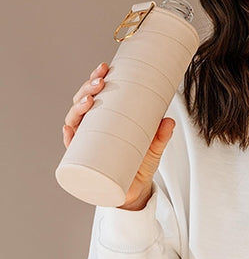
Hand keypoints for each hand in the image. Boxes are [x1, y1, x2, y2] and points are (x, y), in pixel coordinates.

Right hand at [62, 62, 174, 210]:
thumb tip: (169, 121)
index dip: (96, 78)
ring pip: (75, 121)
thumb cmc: (141, 163)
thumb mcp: (155, 148)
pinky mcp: (86, 161)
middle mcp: (93, 128)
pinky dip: (69, 138)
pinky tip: (70, 130)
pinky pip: (72, 149)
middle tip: (99, 83)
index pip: (96, 93)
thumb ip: (162, 136)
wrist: (135, 191)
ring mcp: (87, 143)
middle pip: (83, 102)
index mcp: (107, 118)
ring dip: (77, 108)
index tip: (105, 67)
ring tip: (89, 101)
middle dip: (87, 89)